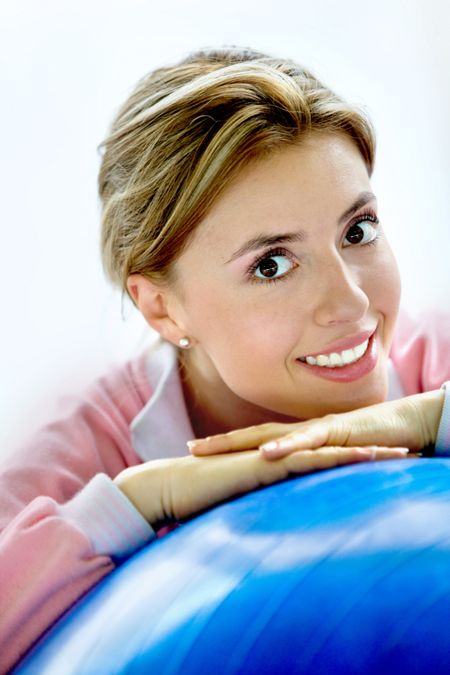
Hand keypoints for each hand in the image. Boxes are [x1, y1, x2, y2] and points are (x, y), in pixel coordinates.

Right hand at [114, 445, 408, 527]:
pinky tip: (364, 459)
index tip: (374, 462)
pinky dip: (340, 459)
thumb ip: (251, 508)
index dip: (346, 459)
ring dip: (365, 453)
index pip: (316, 461)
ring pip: (329, 452)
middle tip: (401, 451)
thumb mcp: (231, 507)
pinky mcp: (267, 464)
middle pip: (330, 451)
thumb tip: (261, 523)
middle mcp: (276, 456)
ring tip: (398, 454)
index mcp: (271, 465)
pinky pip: (310, 461)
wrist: (166, 487)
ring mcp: (273, 457)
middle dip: (367, 451)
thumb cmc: (191, 501)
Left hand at [187, 389, 444, 459]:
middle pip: (255, 435)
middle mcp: (305, 431)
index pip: (258, 443)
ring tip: (209, 449)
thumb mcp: (340, 465)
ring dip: (239, 442)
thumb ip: (317, 476)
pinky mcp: (340, 433)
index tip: (199, 456)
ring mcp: (320, 430)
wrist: (410, 426)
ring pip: (273, 434)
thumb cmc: (376, 446)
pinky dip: (287, 446)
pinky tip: (266, 454)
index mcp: (302, 440)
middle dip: (222, 443)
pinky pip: (309, 440)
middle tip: (189, 449)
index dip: (229, 448)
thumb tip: (296, 497)